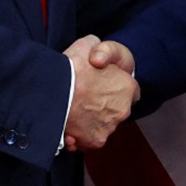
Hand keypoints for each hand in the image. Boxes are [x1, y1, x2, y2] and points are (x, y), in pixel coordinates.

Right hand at [62, 35, 138, 150]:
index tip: (103, 87)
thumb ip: (99, 50)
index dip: (116, 87)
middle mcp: (122, 110)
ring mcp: (109, 127)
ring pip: (102, 126)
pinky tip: (69, 126)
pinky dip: (81, 136)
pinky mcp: (95, 141)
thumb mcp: (88, 44)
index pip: (131, 91)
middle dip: (103, 107)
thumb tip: (99, 57)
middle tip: (84, 100)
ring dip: (91, 121)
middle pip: (116, 110)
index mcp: (127, 87)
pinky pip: (89, 140)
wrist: (54, 92)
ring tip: (73, 112)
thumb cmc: (71, 68)